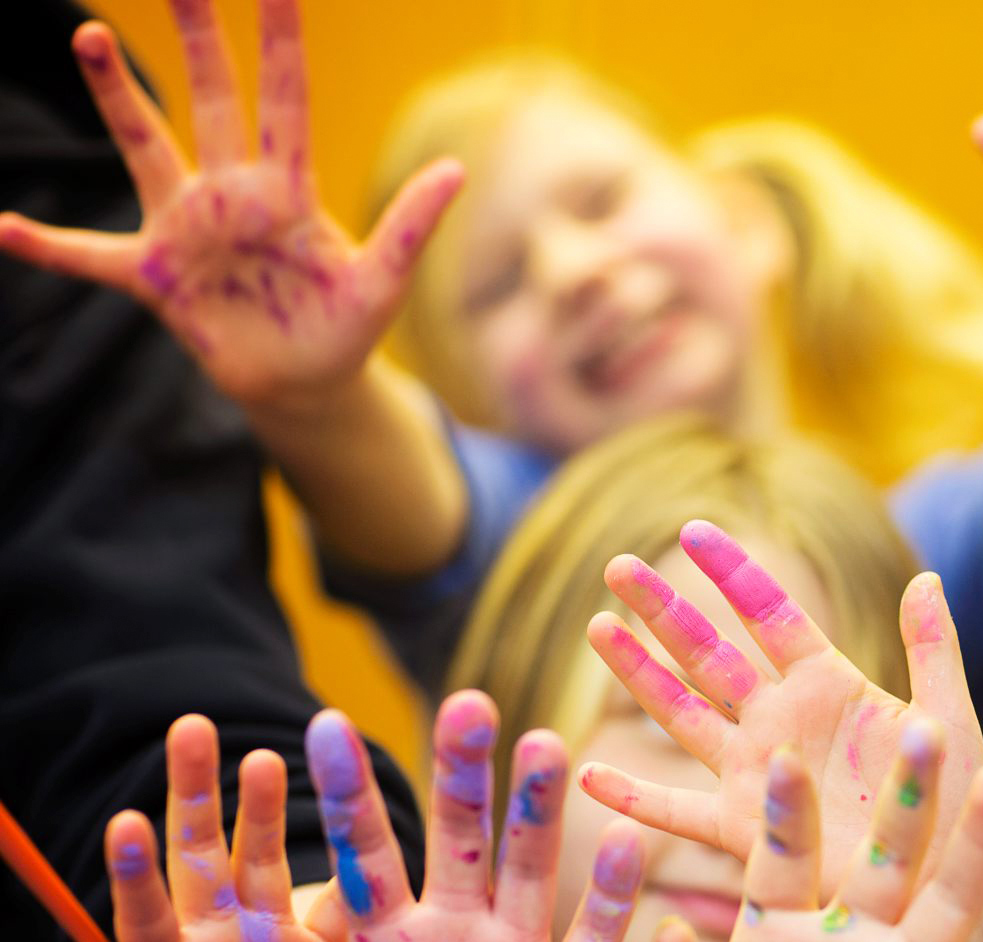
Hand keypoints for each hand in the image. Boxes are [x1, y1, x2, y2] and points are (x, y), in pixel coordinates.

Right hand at [0, 1, 460, 411]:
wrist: (305, 383)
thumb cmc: (344, 327)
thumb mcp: (383, 281)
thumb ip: (411, 226)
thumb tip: (456, 169)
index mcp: (287, 188)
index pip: (285, 100)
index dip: (281, 43)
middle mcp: (230, 192)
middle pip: (210, 99)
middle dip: (196, 38)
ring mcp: (187, 228)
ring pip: (145, 148)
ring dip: (118, 98)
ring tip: (87, 35)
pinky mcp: (156, 276)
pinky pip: (90, 255)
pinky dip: (47, 246)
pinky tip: (2, 227)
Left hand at [163, 691, 645, 941]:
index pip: (363, 855)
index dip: (348, 795)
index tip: (325, 723)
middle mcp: (454, 932)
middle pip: (458, 840)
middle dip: (461, 775)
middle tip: (464, 701)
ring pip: (528, 869)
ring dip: (537, 811)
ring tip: (544, 743)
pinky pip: (593, 938)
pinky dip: (612, 894)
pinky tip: (629, 837)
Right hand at [579, 520, 982, 891]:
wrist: (941, 886)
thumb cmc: (952, 807)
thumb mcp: (949, 725)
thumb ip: (934, 653)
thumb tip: (926, 578)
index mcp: (830, 685)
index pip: (769, 614)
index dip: (731, 572)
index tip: (690, 529)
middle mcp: (781, 721)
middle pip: (709, 654)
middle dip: (663, 611)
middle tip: (616, 567)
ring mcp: (756, 774)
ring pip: (681, 714)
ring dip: (638, 675)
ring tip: (598, 627)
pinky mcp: (743, 831)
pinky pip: (676, 812)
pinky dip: (632, 798)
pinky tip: (588, 775)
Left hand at [639, 722, 982, 941]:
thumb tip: (664, 936)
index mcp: (782, 929)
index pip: (784, 857)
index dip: (785, 814)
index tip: (780, 756)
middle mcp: (850, 941)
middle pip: (884, 856)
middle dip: (902, 796)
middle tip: (920, 726)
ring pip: (945, 905)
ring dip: (976, 847)